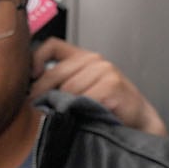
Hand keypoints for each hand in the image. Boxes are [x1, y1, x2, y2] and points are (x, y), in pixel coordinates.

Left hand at [29, 37, 168, 136]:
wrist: (139, 121)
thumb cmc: (109, 108)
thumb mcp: (83, 90)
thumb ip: (62, 84)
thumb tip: (29, 93)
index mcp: (83, 57)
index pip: (51, 46)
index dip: (36, 59)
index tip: (31, 78)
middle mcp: (94, 59)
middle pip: (55, 73)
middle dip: (43, 94)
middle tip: (39, 110)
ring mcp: (104, 70)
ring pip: (68, 89)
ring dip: (64, 107)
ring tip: (66, 118)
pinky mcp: (111, 84)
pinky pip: (83, 99)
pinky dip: (79, 112)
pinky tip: (83, 118)